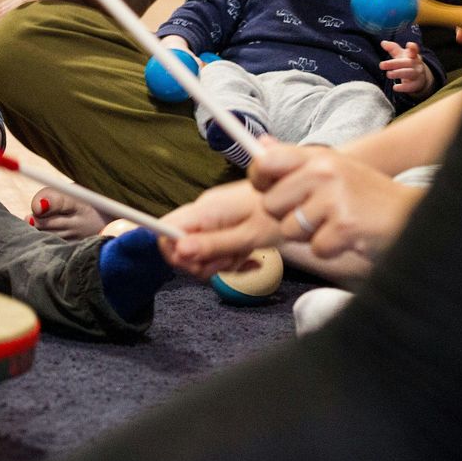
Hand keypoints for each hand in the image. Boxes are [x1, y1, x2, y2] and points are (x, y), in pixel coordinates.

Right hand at [157, 179, 282, 279]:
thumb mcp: (248, 236)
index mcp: (204, 211)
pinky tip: (248, 258)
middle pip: (180, 246)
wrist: (297, 197)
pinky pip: (213, 249)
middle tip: (228, 263)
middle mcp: (202, 212)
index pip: (164, 230)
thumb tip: (178, 251)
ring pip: (198, 252)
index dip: (174, 253)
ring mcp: (211, 218)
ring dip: (219, 264)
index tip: (199, 264)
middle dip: (202, 264)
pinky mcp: (221, 224)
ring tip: (245, 258)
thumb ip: (212, 244)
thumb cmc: (277, 214)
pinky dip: (229, 259)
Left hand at [248, 142, 422, 260]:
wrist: (414, 216)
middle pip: (270, 204)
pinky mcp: (345, 226)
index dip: (260, 181)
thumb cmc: (366, 196)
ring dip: (311, 235)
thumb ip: (296, 161)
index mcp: (318, 157)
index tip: (270, 189)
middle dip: (288, 217)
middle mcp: (324, 171)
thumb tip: (261, 143)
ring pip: (289, 229)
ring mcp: (335, 198)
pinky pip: (315, 248)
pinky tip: (350, 237)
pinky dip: (331, 250)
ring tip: (337, 223)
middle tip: (319, 214)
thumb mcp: (333, 169)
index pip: (264, 162)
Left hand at [379, 40, 432, 95]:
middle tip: (381, 65)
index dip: (413, 48)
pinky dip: (403, 87)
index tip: (409, 44)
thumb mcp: (401, 56)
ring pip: (409, 74)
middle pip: (407, 63)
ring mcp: (417, 75)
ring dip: (398, 74)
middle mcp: (416, 65)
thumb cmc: (407, 64)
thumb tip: (383, 42)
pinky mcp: (416, 85)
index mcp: (413, 56)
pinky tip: (395, 88)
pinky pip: (410, 86)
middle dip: (394, 63)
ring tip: (388, 74)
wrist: (419, 79)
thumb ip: (393, 48)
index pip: (414, 51)